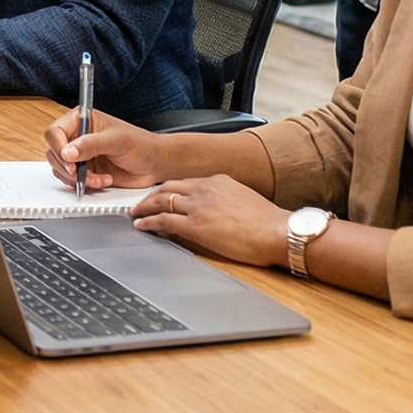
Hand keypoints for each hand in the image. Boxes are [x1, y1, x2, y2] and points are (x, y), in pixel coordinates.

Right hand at [43, 108, 171, 191]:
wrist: (154, 164)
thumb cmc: (140, 144)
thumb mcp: (116, 141)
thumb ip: (90, 145)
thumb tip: (67, 153)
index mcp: (81, 120)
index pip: (55, 132)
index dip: (58, 148)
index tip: (69, 162)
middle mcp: (77, 137)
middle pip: (53, 152)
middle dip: (68, 168)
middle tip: (81, 175)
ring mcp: (80, 156)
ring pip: (60, 169)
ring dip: (77, 178)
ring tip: (99, 178)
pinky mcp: (85, 172)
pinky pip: (71, 181)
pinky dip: (84, 185)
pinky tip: (102, 181)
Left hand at [129, 176, 289, 267]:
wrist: (278, 231)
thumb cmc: (269, 223)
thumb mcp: (243, 201)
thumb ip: (224, 201)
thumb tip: (214, 212)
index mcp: (218, 181)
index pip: (186, 182)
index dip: (171, 189)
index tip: (163, 194)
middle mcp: (205, 189)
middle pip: (168, 187)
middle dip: (151, 195)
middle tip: (141, 202)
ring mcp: (198, 206)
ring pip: (162, 201)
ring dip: (144, 207)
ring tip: (135, 212)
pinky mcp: (195, 225)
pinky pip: (163, 221)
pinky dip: (148, 222)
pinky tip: (141, 225)